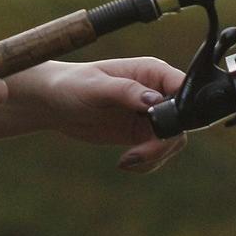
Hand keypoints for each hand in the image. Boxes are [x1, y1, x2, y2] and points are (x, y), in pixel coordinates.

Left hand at [29, 57, 186, 172]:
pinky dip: (147, 162)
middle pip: (181, 121)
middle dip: (164, 142)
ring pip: (172, 140)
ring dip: (155, 156)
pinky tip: (125, 163)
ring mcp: (150, 114)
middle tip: (138, 155)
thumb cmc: (71, 85)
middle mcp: (156, 92)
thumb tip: (155, 100)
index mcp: (151, 72)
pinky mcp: (140, 133)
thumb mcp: (95, 87)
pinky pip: (157, 152)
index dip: (182, 109)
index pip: (182, 88)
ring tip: (127, 162)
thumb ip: (126, 91)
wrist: (52, 103)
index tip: (162, 129)